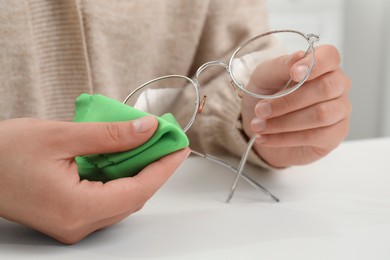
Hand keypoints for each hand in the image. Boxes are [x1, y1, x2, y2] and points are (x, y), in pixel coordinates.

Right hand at [0, 117, 189, 243]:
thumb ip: (109, 135)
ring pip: (122, 198)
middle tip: (167, 142)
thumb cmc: (4, 153)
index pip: (138, 190)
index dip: (163, 168)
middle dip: (154, 168)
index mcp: (76, 208)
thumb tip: (146, 130)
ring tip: (150, 145)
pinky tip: (125, 157)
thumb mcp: (61, 135)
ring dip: (138, 172)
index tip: (179, 147)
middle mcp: (78, 223)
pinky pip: (107, 198)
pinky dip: (121, 177)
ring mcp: (73, 223)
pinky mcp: (69, 216)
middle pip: (133, 196)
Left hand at [241, 45, 350, 167]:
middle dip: (287, 102)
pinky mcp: (334, 134)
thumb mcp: (264, 76)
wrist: (259, 124)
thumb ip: (281, 66)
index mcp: (322, 65)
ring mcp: (339, 110)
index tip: (294, 73)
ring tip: (258, 126)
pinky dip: (284, 138)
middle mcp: (337, 85)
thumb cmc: (265, 94)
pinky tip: (265, 138)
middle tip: (260, 110)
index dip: (314, 65)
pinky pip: (314, 136)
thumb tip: (300, 56)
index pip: (330, 56)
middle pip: (325, 89)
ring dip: (283, 123)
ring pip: (320, 115)